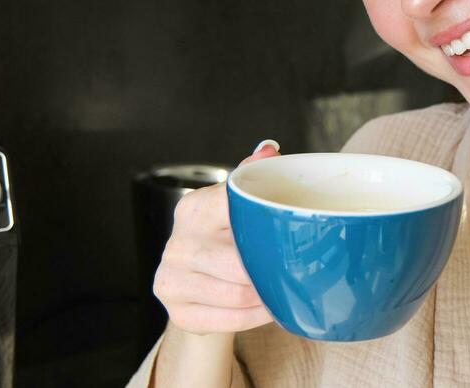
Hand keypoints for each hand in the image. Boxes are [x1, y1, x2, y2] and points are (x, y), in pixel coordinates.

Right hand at [153, 141, 278, 333]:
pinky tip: (268, 309)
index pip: (234, 211)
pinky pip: (229, 320)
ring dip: (266, 296)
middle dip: (269, 269)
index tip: (291, 233)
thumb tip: (269, 150)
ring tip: (285, 290)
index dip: (265, 225)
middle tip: (297, 271)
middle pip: (237, 263)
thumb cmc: (221, 236)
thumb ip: (250, 177)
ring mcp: (172, 278)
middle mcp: (177, 243)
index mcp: (194, 208)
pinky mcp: (177, 311)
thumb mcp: (233, 204)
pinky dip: (255, 317)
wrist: (192, 281)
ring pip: (236, 294)